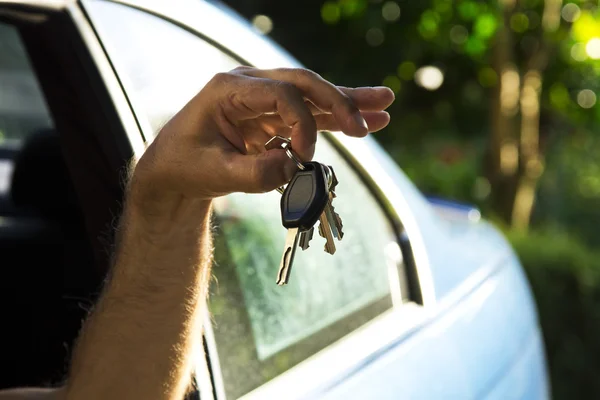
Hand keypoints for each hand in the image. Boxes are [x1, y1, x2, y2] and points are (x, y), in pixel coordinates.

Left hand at [133, 67, 393, 203]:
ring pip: (314, 95)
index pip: (280, 94)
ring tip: (385, 105)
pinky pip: (312, 114)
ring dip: (349, 103)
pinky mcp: (274, 117)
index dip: (302, 122)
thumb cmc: (185, 167)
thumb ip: (252, 174)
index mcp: (229, 88)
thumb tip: (292, 166)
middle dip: (337, 102)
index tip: (306, 155)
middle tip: (364, 125)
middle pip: (304, 84)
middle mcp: (250, 85)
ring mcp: (264, 99)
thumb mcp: (213, 173)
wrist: (174, 171)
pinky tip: (367, 121)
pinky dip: (338, 119)